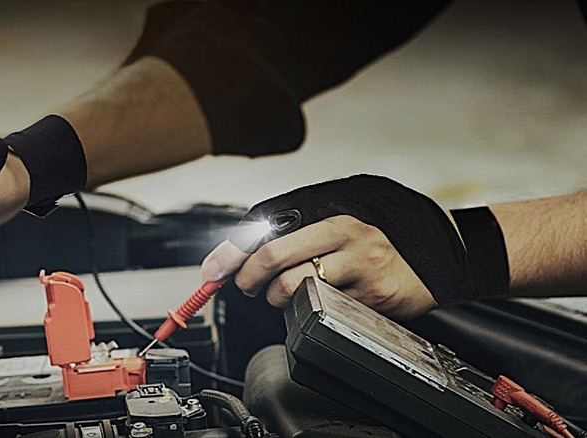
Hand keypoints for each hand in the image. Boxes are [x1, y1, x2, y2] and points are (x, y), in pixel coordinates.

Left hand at [202, 174, 475, 318]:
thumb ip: (301, 233)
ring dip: (277, 298)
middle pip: (275, 258)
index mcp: (335, 216)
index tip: (214, 270)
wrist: (444, 255)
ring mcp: (362, 268)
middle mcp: (348, 237)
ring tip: (284, 295)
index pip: (270, 232)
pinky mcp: (374, 297)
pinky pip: (324, 309)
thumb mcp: (344, 224)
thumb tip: (249, 250)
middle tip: (249, 285)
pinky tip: (320, 303)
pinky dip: (310, 310)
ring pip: (295, 287)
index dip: (234, 253)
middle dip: (249, 278)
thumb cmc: (384, 240)